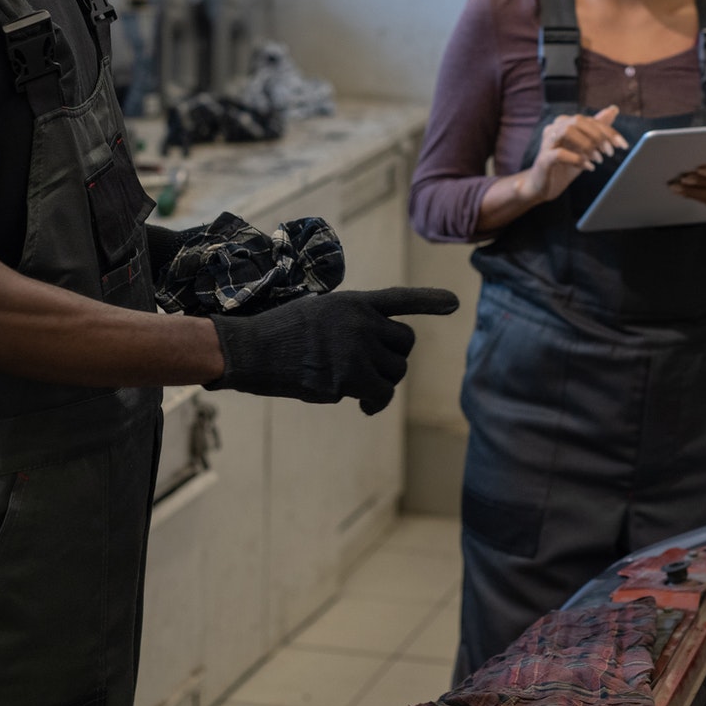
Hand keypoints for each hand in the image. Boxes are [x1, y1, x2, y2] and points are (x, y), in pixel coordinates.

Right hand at [210, 287, 460, 413]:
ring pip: (396, 371)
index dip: (429, 301)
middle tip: (373, 372)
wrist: (250, 349)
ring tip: (362, 389)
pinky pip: (382, 394)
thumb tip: (368, 358)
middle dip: (393, 359)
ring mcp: (358, 347)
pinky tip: (362, 406)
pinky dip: (375, 402)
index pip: (400, 299)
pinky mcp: (351, 376)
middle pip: (404, 343)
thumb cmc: (275, 335)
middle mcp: (362, 321)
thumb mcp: (317, 314)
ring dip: (384, 382)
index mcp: (354, 302)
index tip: (454, 304)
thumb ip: (347, 326)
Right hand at [522, 106, 630, 205]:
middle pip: (578, 121)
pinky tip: (588, 167)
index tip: (623, 145)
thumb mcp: (586, 147)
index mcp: (565, 123)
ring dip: (586, 144)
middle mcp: (555, 128)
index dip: (609, 131)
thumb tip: (613, 109)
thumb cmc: (565, 164)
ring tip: (598, 159)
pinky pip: (559, 153)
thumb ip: (597, 129)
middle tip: (610, 152)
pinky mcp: (543, 159)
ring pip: (566, 131)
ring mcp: (547, 143)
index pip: (590, 120)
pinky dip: (577, 159)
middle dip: (598, 135)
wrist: (542, 185)